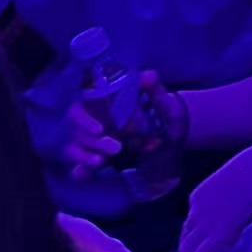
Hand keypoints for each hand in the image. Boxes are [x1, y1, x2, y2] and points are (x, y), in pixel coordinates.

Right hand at [65, 70, 187, 181]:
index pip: (79, 109)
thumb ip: (155, 90)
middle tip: (117, 148)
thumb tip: (148, 76)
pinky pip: (81, 166)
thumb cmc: (165, 113)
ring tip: (101, 163)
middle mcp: (94, 122)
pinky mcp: (100, 158)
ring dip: (84, 157)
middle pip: (78, 132)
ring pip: (76, 148)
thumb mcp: (163, 101)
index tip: (99, 130)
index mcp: (102, 104)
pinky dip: (80, 171)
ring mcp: (95, 142)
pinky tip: (82, 175)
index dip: (83, 119)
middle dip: (93, 142)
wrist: (174, 136)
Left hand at [180, 148, 251, 251]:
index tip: (203, 240)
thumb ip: (234, 194)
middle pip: (185, 236)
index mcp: (199, 196)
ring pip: (187, 248)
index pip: (191, 220)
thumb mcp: (233, 184)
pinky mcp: (215, 237)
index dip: (196, 233)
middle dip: (188, 250)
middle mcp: (196, 211)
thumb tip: (248, 197)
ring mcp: (204, 225)